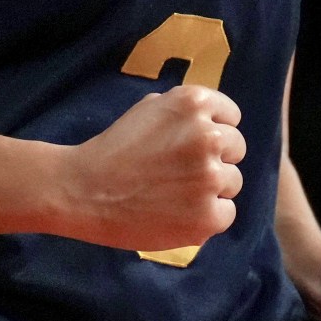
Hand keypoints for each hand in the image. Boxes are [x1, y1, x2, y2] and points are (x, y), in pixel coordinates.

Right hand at [60, 85, 246, 251]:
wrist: (84, 190)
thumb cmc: (114, 148)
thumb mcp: (150, 108)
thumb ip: (185, 113)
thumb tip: (215, 124)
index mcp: (194, 104)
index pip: (231, 117)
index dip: (214, 131)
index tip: (193, 145)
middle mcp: (208, 136)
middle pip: (236, 148)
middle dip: (215, 159)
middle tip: (183, 172)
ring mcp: (210, 177)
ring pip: (233, 182)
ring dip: (211, 189)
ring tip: (177, 194)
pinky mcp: (208, 215)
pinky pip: (227, 213)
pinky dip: (208, 217)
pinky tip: (180, 213)